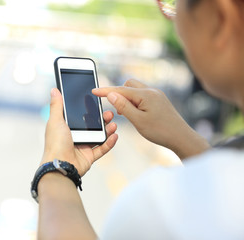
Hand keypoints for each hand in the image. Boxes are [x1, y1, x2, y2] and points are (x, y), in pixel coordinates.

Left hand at [41, 88, 117, 175]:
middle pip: (92, 125)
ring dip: (108, 129)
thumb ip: (57, 105)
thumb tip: (54, 89)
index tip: (98, 102)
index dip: (89, 109)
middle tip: (108, 113)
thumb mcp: (55, 120)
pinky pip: (102, 149)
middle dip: (102, 119)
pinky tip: (115, 135)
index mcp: (66, 127)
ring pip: (99, 136)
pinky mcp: (89, 157)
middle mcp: (75, 136)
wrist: (59, 166)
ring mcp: (83, 147)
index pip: (80, 115)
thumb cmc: (55, 143)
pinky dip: (109, 143)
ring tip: (113, 124)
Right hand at [92, 79, 209, 159]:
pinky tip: (135, 113)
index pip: (121, 90)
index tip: (94, 91)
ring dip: (127, 98)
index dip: (106, 91)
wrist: (181, 137)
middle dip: (119, 94)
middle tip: (116, 110)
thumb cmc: (160, 131)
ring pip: (135, 90)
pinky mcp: (159, 100)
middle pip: (128, 85)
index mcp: (146, 95)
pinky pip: (142, 95)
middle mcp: (152, 91)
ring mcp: (156, 95)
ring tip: (126, 114)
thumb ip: (123, 107)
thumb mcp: (138, 121)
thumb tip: (111, 95)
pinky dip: (134, 101)